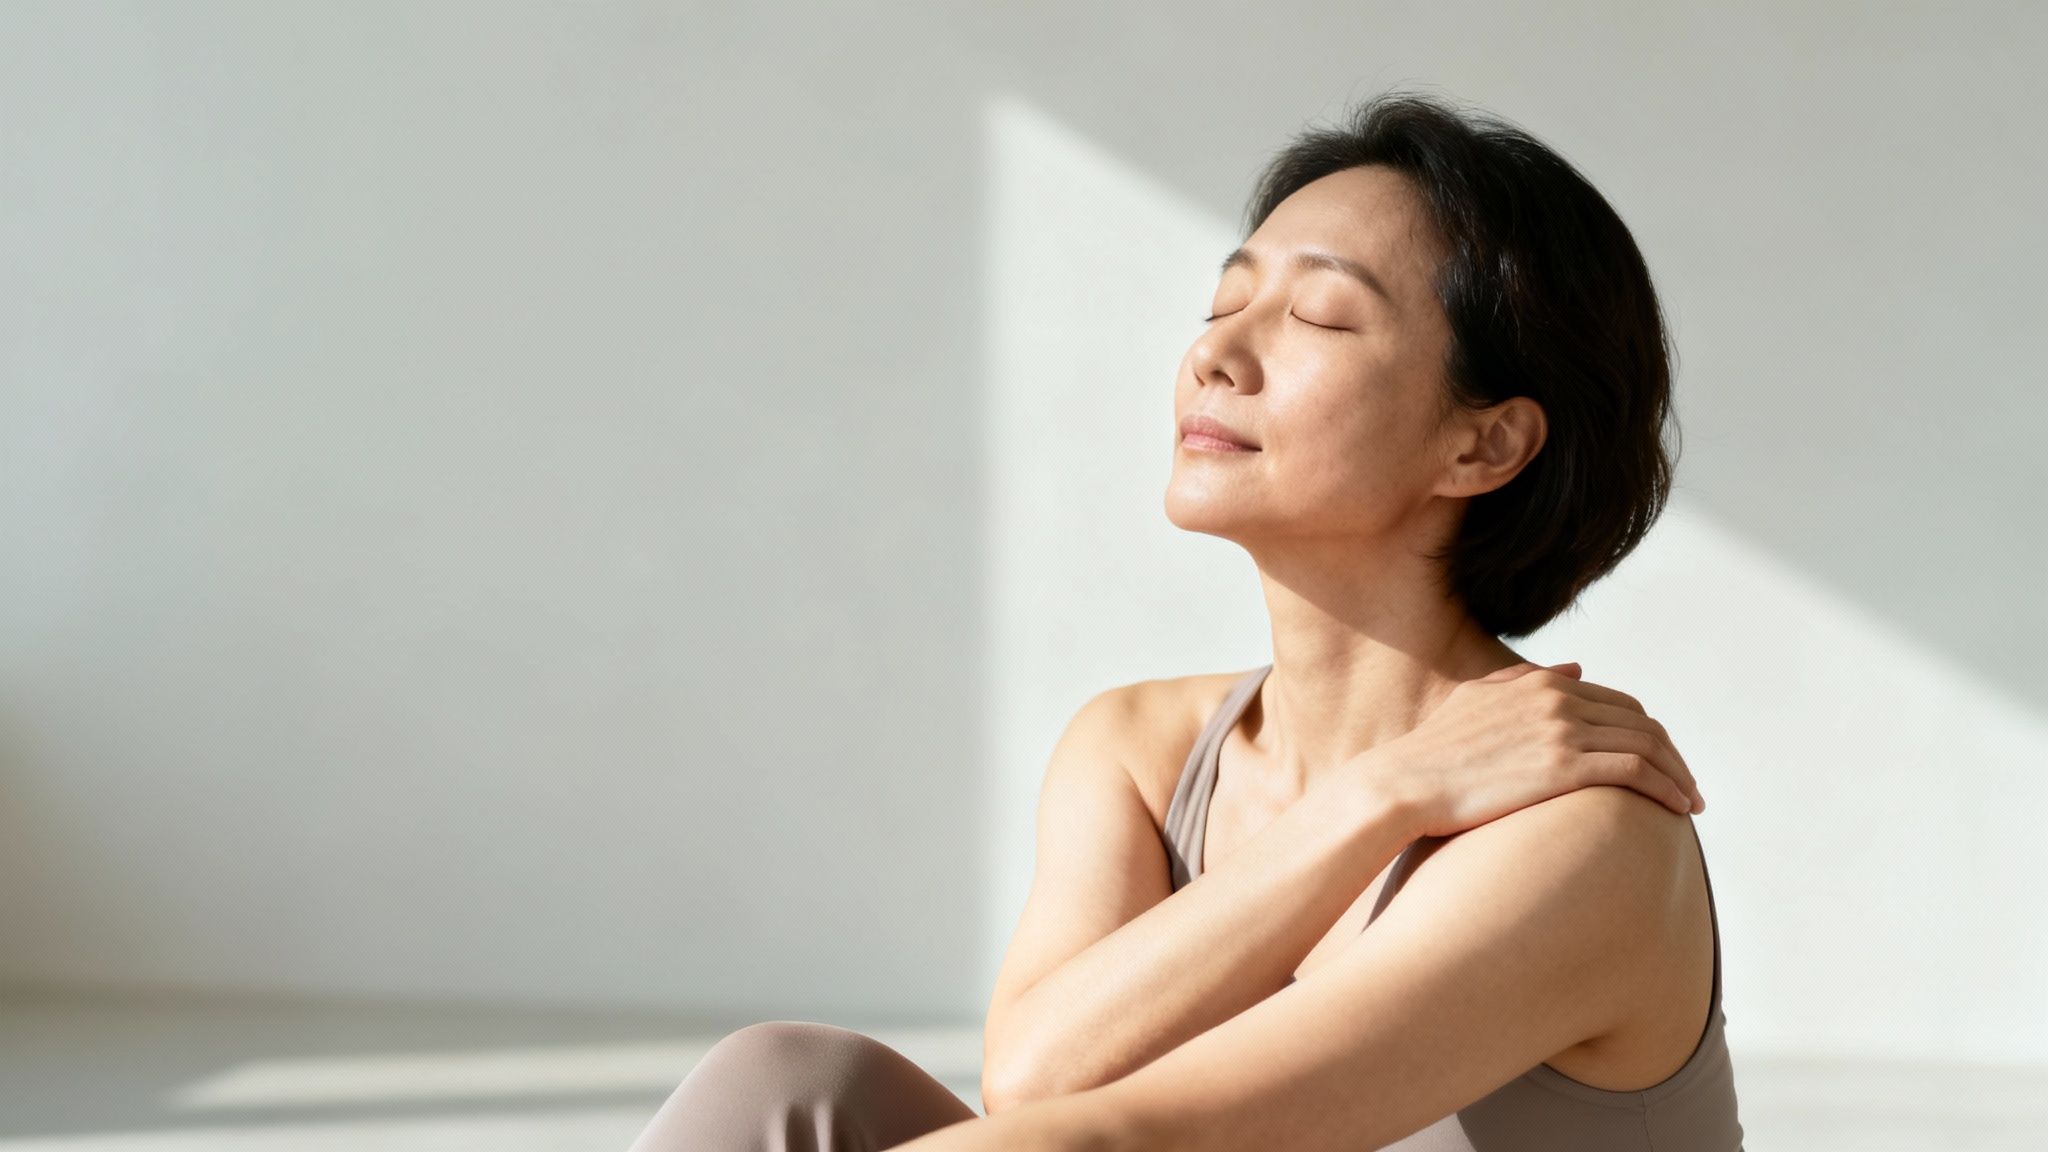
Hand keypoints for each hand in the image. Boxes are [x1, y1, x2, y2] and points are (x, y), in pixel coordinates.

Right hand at [1366, 660, 1704, 839]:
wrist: (1404, 783)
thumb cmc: (1432, 751)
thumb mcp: (1478, 698)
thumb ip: (1527, 679)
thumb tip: (1578, 667)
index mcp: (1542, 683)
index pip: (1619, 703)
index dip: (1648, 732)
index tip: (1661, 761)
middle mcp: (1558, 700)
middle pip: (1642, 722)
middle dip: (1672, 755)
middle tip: (1686, 785)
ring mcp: (1562, 732)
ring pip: (1646, 746)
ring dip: (1677, 775)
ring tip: (1689, 804)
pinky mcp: (1563, 768)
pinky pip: (1635, 772)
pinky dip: (1665, 788)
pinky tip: (1675, 810)